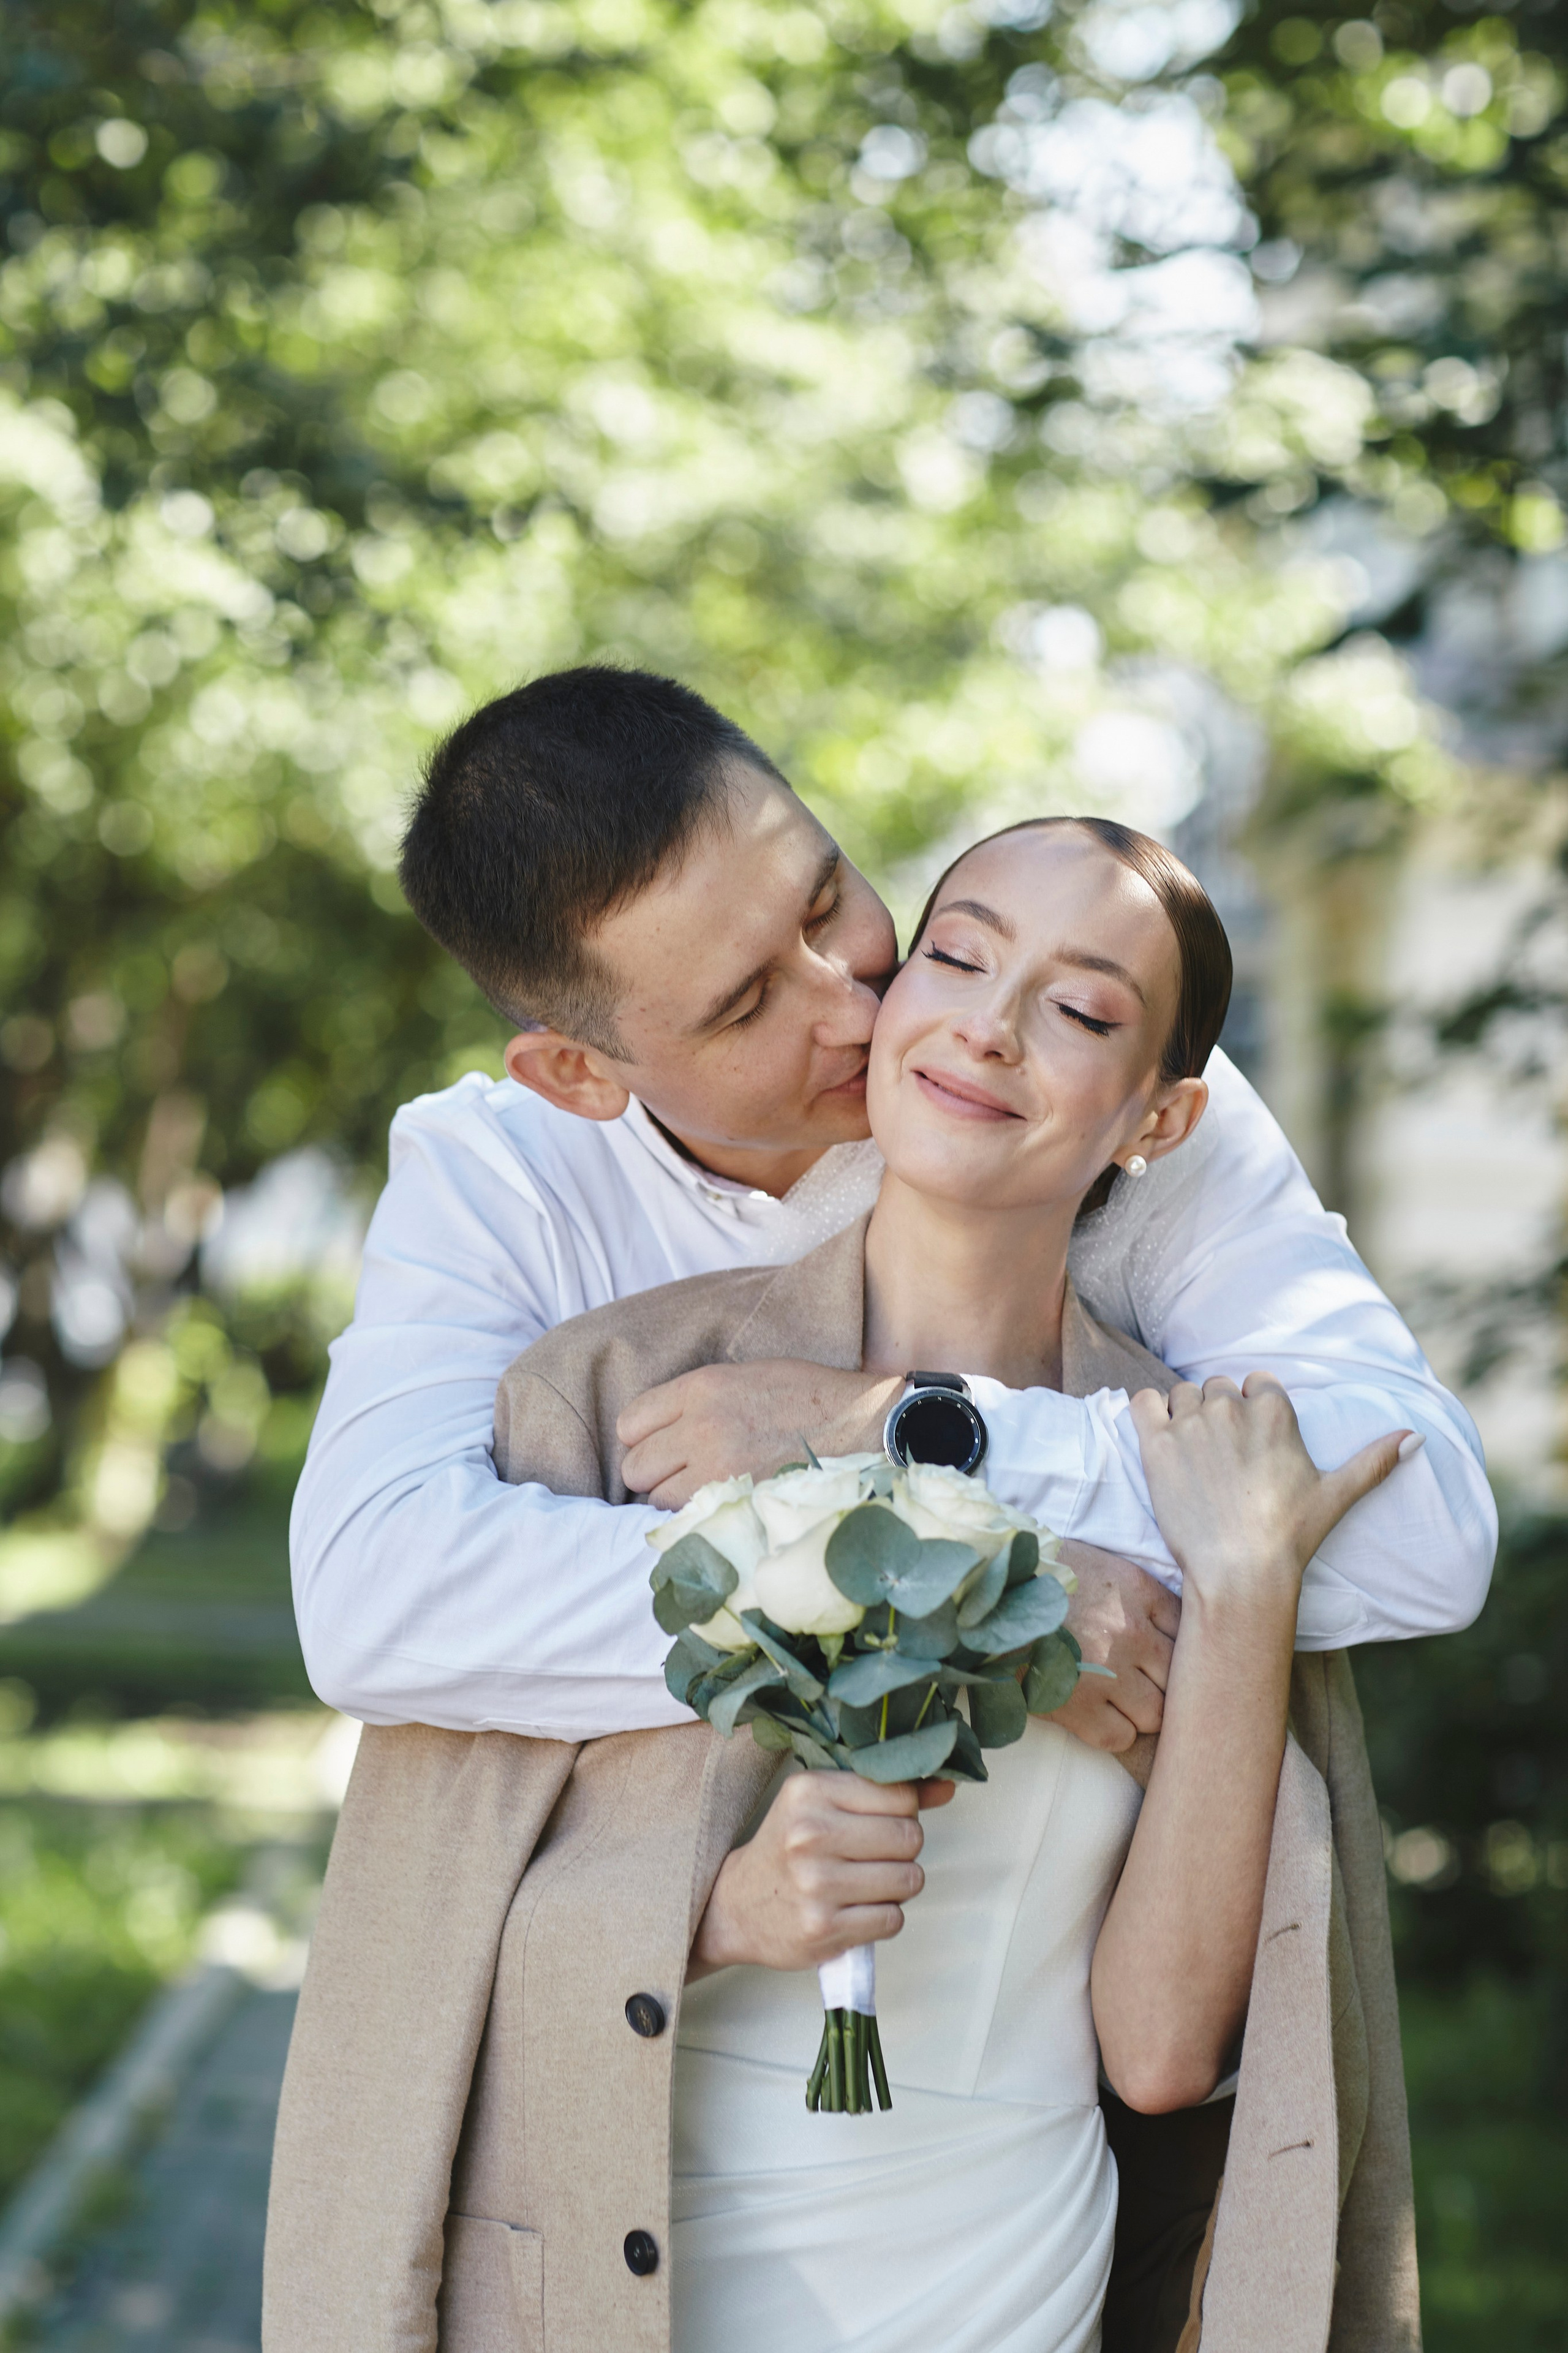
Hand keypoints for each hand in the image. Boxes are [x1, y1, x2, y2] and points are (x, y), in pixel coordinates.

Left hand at [619, 1360, 902, 1508]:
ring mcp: (719, 1469)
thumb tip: (659, 1430)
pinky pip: (688, 1520)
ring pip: (656, 1499)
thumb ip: (695, 1400)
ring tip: (704, 1488)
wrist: (862, 1424)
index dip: (642, 1437)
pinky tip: (721, 1503)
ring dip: (673, 1498)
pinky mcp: (739, 1501)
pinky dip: (696, 1517)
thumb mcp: (743, 1375)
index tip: (662, 1443)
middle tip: (681, 1471)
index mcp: (701, 1388)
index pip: (630, 1422)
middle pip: (636, 1466)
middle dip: (653, 1471)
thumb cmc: (805, 1396)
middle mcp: (701, 1428)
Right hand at [689, 1770, 953, 1978]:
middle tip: (874, 1856)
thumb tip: (948, 1785)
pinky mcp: (824, 1928)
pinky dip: (884, 1917)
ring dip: (898, 1885)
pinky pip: (894, 1919)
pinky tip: (856, 1909)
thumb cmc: (787, 1848)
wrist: (736, 1907)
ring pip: (909, 1879)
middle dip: (903, 1849)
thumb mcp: (822, 1803)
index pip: (900, 1794)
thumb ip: (884, 1792)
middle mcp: (811, 1833)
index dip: (904, 1811)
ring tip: (866, 1883)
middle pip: (910, 1836)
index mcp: (810, 1791)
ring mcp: (816, 1883)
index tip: (884, 1820)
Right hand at [1048, 1539, 1178, 1757]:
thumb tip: (1175, 1626)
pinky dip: (1115, 1732)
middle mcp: (1130, 1633)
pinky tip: (1100, 1715)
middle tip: (1149, 1683)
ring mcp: (1104, 1672)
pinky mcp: (1074, 1705)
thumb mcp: (1100, 1563)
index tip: (1169, 1654)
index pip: (1191, 1630)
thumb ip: (1142, 1592)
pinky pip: (1119, 1737)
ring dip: (1144, 1711)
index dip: (1186, 1648)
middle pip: (1181, 1679)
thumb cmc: (1040, 1575)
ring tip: (1124, 1701)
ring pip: (1156, 1714)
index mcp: (1138, 1592)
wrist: (983, 1593)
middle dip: (1168, 1684)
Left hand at [1129, 1373, 1411, 1613]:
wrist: (1240, 1573)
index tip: (1252, 1443)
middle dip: (1219, 1414)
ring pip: (1181, 1393)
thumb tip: (1417, 1436)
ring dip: (1184, 1415)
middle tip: (1222, 1459)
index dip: (1252, 1409)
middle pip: (1217, 1387)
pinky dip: (1147, 1412)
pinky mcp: (1155, 1443)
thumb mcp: (1337, 1495)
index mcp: (1273, 1411)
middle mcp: (1230, 1407)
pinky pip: (1142, 1401)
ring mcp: (1191, 1422)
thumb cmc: (1290, 1536)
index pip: (1257, 1383)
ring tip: (1193, 1456)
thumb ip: (1374, 1460)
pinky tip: (1158, 1440)